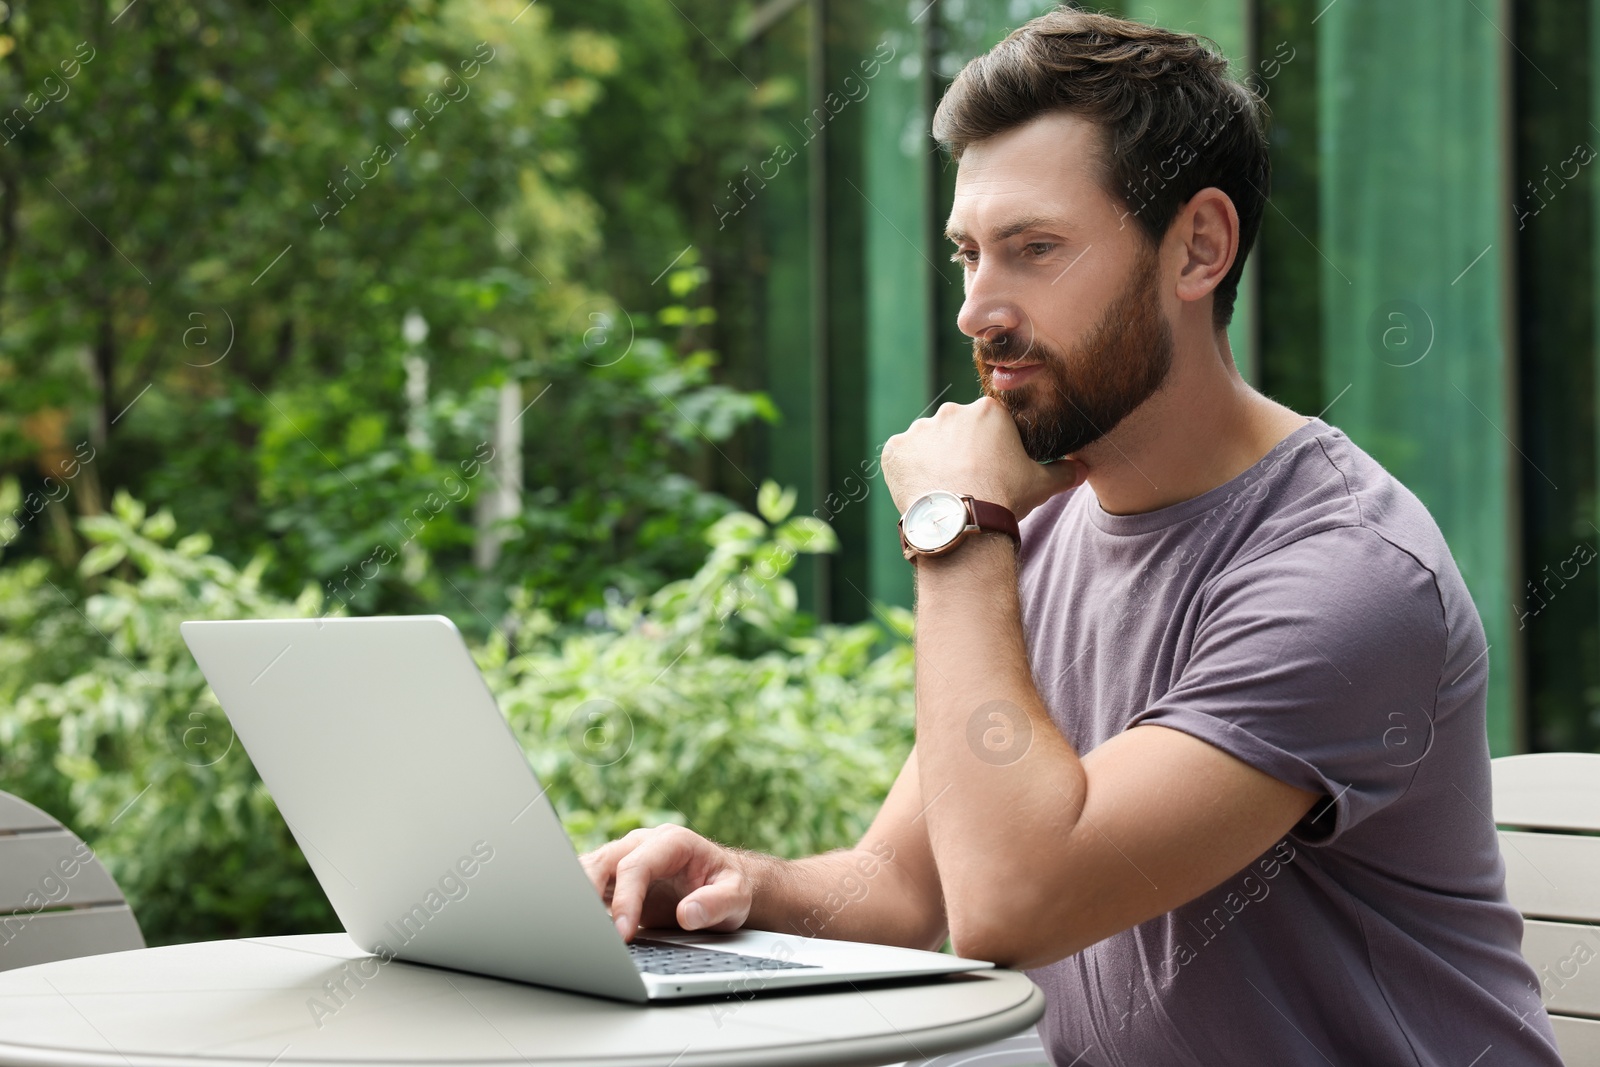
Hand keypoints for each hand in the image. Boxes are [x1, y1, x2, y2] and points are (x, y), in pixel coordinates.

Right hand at [578, 825, 752, 941]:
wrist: (723, 883)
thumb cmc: (728, 886)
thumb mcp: (736, 896)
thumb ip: (717, 903)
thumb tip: (688, 914)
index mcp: (672, 842)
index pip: (637, 865)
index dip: (626, 899)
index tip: (623, 932)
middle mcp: (644, 844)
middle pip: (605, 861)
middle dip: (588, 892)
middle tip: (584, 929)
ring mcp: (627, 857)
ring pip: (590, 868)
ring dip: (577, 893)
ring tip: (569, 923)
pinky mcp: (617, 877)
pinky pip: (590, 884)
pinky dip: (579, 900)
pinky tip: (572, 921)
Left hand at [881, 397, 1086, 518]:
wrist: (962, 521)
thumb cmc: (1005, 498)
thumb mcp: (1041, 484)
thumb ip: (1063, 472)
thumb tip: (1085, 469)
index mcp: (988, 410)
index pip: (986, 425)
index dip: (989, 450)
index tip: (990, 471)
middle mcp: (951, 411)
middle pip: (955, 431)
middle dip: (959, 453)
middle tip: (966, 484)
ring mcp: (920, 429)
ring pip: (926, 443)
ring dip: (932, 462)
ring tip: (944, 492)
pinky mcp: (895, 449)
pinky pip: (901, 458)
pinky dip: (908, 473)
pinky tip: (923, 493)